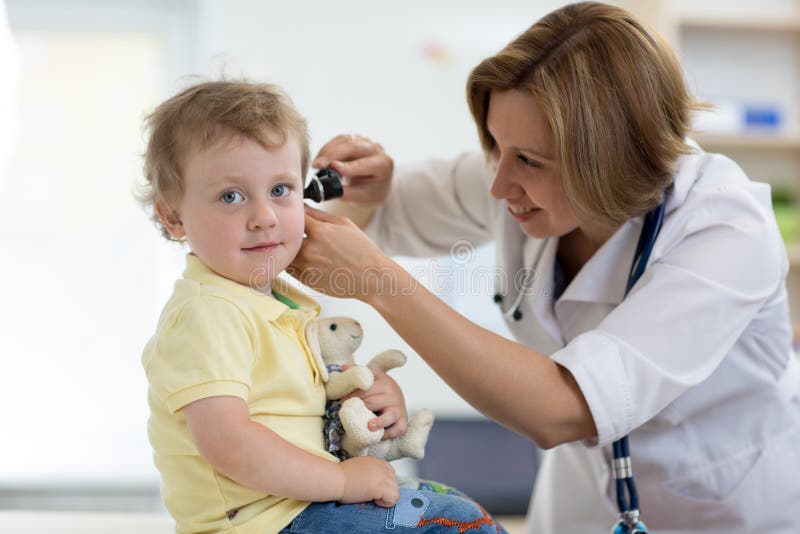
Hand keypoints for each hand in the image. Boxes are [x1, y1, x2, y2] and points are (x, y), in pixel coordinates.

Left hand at [289, 206, 411, 302]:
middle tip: (301, 234)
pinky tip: (310, 262)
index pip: (297, 217)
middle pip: (288, 237)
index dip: (296, 215)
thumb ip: (320, 215)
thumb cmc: (361, 250)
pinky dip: (295, 264)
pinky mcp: (306, 280)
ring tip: (307, 250)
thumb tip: (303, 207)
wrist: (371, 278)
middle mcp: (309, 249)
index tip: (297, 215)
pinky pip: (291, 269)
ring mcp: (306, 267)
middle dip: (292, 234)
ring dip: (292, 250)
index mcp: (319, 232)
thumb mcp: (345, 224)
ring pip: (288, 254)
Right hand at [313, 134, 392, 205]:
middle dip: (333, 155)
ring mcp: (366, 142)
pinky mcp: (355, 139)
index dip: (350, 165)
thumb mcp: (362, 197)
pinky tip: (320, 158)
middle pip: (354, 146)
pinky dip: (327, 148)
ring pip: (345, 140)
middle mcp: (376, 150)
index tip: (334, 168)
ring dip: (327, 151)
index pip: (366, 164)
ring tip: (316, 164)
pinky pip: (339, 139)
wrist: (375, 184)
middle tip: (318, 165)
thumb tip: (329, 190)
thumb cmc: (370, 191)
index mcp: (384, 165)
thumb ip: (346, 193)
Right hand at [338, 456, 398, 506]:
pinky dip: (386, 503)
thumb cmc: (341, 474)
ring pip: (396, 491)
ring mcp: (382, 476)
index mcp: (377, 461)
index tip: (374, 488)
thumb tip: (373, 480)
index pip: (391, 472)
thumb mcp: (360, 466)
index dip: (384, 482)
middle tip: (373, 495)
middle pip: (394, 482)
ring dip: (386, 496)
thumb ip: (370, 470)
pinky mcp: (380, 487)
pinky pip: (393, 498)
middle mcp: (382, 467)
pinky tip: (375, 501)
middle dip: (386, 490)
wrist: (335, 478)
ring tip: (374, 498)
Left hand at [345, 367, 407, 439]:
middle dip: (358, 408)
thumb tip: (343, 367)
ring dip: (379, 421)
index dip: (352, 395)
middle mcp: (393, 394)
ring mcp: (399, 409)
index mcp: (384, 381)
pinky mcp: (403, 423)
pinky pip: (396, 430)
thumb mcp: (371, 377)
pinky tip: (377, 436)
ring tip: (370, 426)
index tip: (342, 401)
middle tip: (346, 413)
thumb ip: (358, 372)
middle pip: (373, 402)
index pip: (366, 388)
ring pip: (388, 416)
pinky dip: (387, 434)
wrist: (398, 397)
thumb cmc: (380, 388)